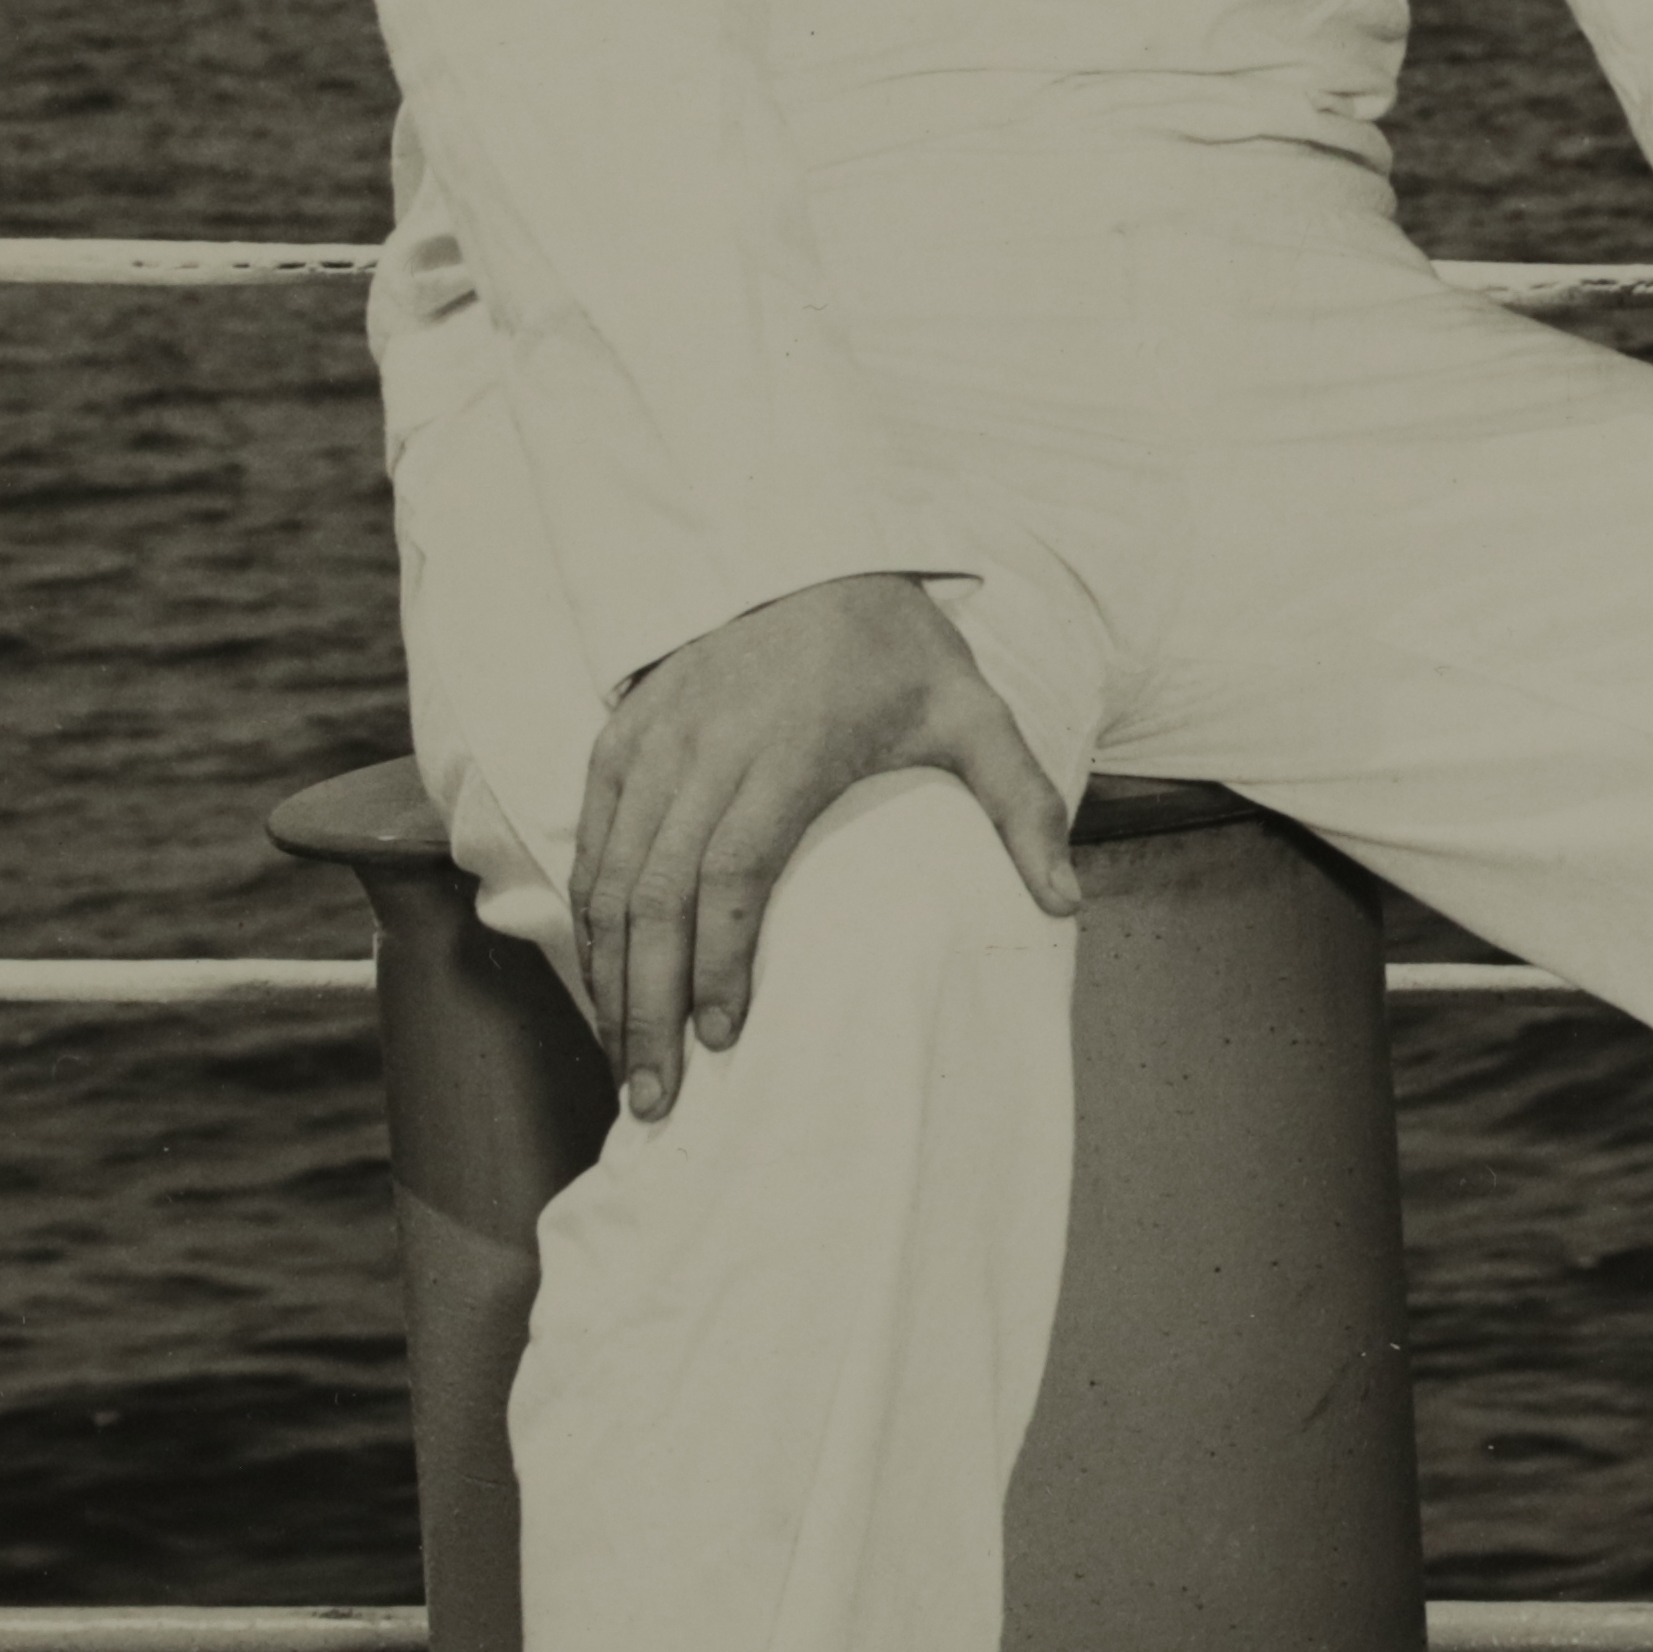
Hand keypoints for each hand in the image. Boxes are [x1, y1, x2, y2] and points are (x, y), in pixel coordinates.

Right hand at [562, 571, 1080, 1124]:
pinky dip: (587, 919)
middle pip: (655, 895)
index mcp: (790, 747)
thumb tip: (1065, 905)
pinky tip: (603, 985)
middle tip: (655, 1099)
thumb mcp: (974, 712)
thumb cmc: (897, 649)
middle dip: (648, 1005)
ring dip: (610, 979)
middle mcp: (707, 745)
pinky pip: (589, 840)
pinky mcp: (620, 735)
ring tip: (625, 1063)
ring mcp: (654, 739)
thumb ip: (1022, 807)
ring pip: (610, 877)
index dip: (722, 962)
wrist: (810, 552)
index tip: (726, 1039)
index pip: (735, 872)